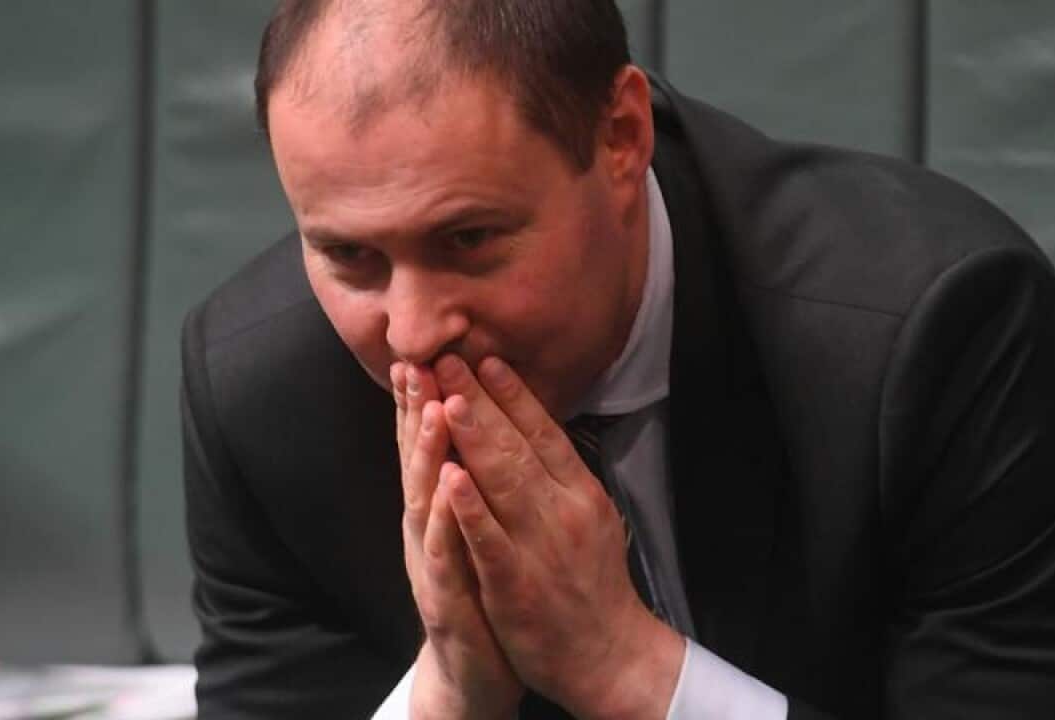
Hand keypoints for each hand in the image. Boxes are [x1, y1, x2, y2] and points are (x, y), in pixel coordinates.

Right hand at [392, 362, 523, 718]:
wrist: (471, 672)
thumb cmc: (476, 594)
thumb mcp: (470, 532)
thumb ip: (465, 485)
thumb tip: (467, 434)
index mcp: (437, 510)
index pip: (428, 445)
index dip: (422, 400)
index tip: (423, 354)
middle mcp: (426, 528)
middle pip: (419, 460)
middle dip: (417, 409)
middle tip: (417, 361)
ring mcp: (431, 561)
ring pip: (426, 498)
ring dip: (428, 452)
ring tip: (434, 408)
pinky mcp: (444, 597)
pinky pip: (446, 553)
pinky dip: (446, 519)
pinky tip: (449, 489)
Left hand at [433, 355, 685, 719]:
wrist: (607, 652)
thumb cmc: (591, 581)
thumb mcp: (589, 514)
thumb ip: (560, 473)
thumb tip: (532, 425)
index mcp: (579, 490)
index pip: (542, 431)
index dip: (511, 393)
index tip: (484, 357)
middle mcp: (563, 509)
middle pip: (517, 445)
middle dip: (479, 399)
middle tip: (449, 358)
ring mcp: (540, 545)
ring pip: (503, 482)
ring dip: (473, 437)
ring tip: (447, 397)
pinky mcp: (516, 582)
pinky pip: (489, 539)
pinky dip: (470, 507)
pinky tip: (450, 477)